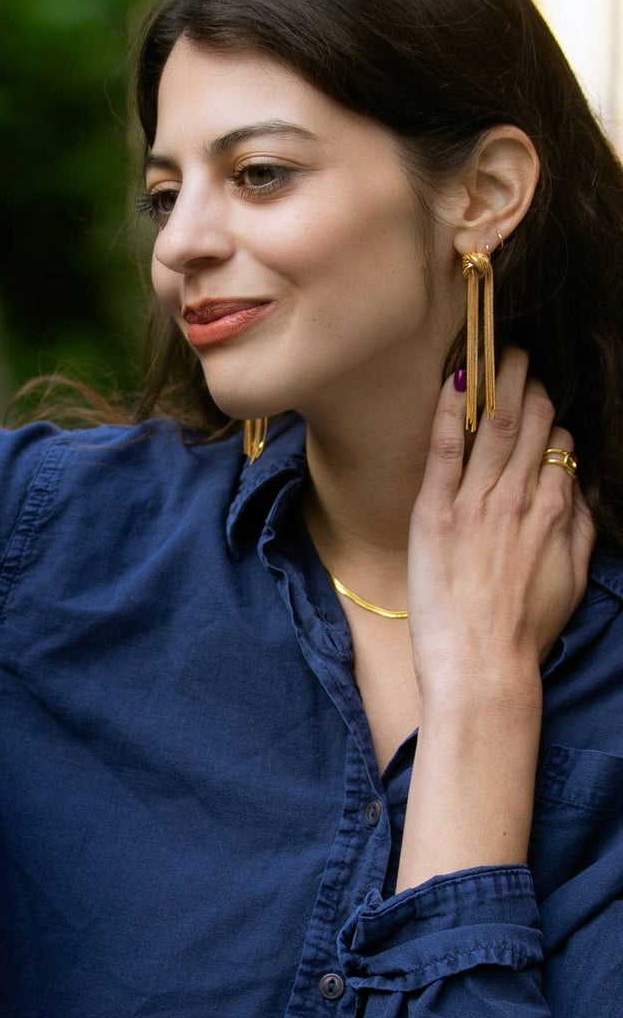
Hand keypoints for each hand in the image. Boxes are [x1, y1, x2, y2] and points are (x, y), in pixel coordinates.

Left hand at [409, 349, 593, 705]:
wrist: (482, 666)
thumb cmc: (526, 630)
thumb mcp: (573, 579)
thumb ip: (581, 529)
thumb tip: (580, 491)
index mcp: (554, 511)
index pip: (558, 446)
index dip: (550, 423)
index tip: (541, 407)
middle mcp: (519, 498)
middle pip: (528, 424)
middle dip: (528, 384)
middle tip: (521, 357)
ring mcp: (476, 502)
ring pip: (491, 425)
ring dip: (497, 382)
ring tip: (498, 351)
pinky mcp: (435, 513)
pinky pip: (442, 448)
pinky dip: (447, 410)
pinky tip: (453, 378)